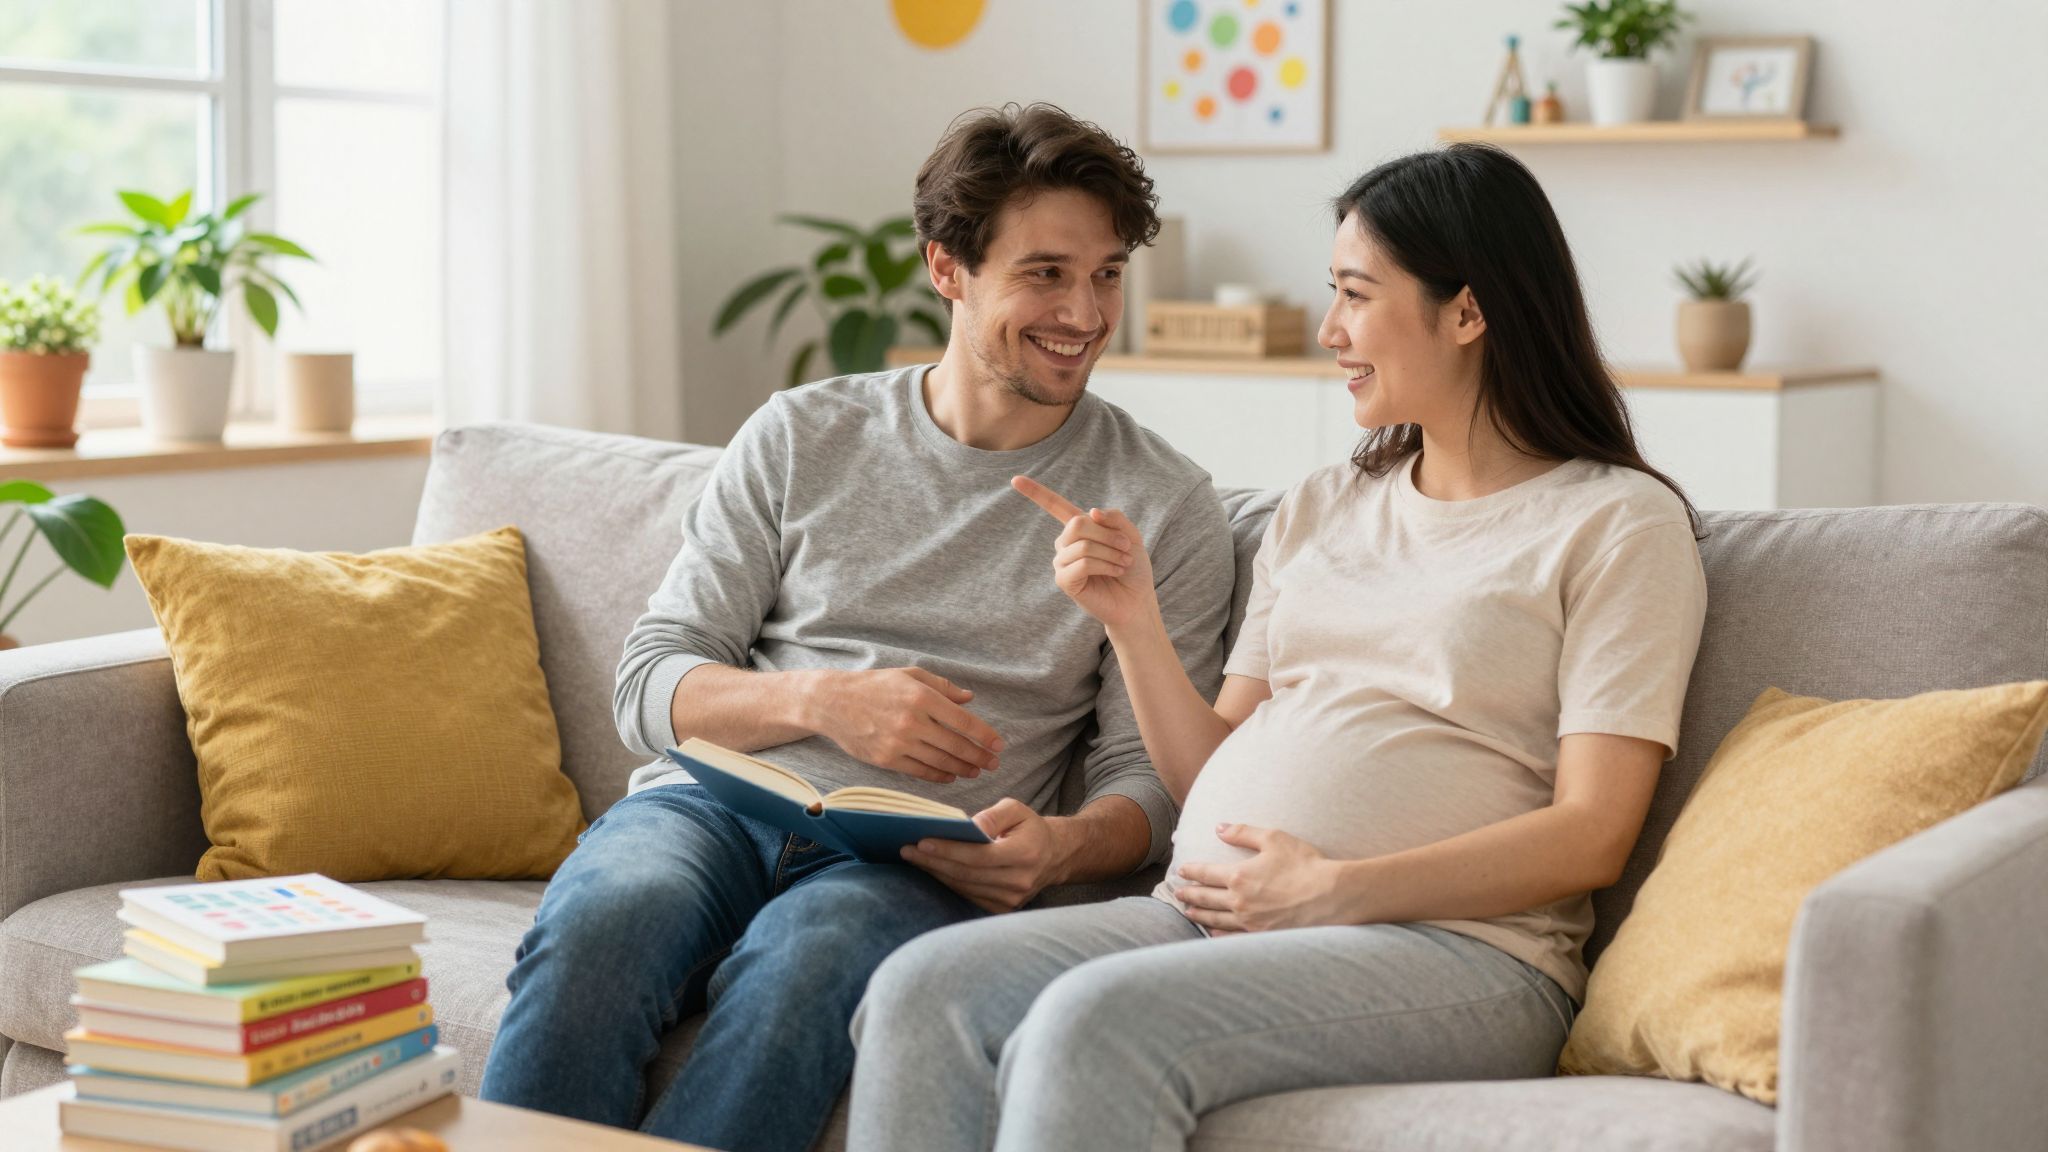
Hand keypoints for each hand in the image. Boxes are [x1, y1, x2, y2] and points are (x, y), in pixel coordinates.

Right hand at [807, 668, 1003, 782]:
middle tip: (993, 763)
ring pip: (940, 761)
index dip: (984, 736)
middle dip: (979, 757)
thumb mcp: (909, 675)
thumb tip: (970, 698)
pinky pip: (920, 771)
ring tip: (976, 771)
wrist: (832, 702)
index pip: (963, 722)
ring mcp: (898, 743)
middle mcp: (912, 721)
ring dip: (962, 769)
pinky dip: (939, 776)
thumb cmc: (874, 686)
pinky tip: (951, 776)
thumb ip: (942, 686)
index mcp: (921, 697)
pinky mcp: (886, 759)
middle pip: (956, 745)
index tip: (998, 745)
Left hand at [900, 798, 1060, 912]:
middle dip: (934, 862)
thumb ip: (993, 816)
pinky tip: (932, 870)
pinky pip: (968, 896)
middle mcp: (1019, 881)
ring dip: (936, 873)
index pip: (979, 855)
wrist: (1052, 856)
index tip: (922, 841)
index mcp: (1025, 854)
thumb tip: (971, 826)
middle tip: (906, 850)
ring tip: (913, 858)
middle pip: (967, 874)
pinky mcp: (1002, 908)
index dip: (949, 850)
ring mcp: (1011, 899)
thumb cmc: (1029, 828)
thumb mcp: (1016, 810)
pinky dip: (948, 883)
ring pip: (964, 887)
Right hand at [1010, 475, 1157, 631]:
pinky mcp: (1064, 580)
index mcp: (1078, 528)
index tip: (1015, 479)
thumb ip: (1114, 518)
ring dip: (1111, 552)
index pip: (1053, 505)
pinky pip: (1083, 563)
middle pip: (1078, 523)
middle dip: (1107, 534)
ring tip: (1124, 562)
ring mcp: (1062, 562)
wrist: (1136, 599)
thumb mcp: (1130, 535)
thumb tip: (1090, 512)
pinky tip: (1116, 570)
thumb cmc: (1132, 567)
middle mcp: (1065, 543)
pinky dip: (1105, 565)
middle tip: (1126, 547)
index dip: (1034, 492)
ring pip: (1083, 545)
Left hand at [1173, 824, 1350, 932]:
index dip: (1191, 872)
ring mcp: (1249, 922)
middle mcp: (1239, 902)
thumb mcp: (1273, 839)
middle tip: (1177, 894)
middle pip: (1206, 898)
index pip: (1206, 874)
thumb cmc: (1304, 865)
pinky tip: (1212, 933)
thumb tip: (1219, 827)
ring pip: (1215, 919)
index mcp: (1239, 877)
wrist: (1330, 897)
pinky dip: (1219, 934)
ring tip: (1188, 912)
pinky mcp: (1262, 936)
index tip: (1181, 871)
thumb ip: (1243, 833)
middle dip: (1189, 895)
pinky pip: (1233, 937)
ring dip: (1199, 915)